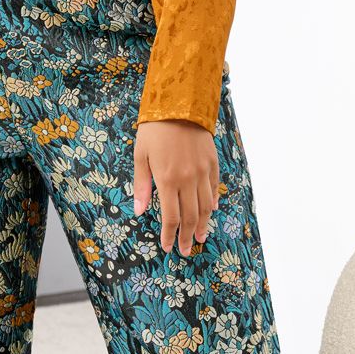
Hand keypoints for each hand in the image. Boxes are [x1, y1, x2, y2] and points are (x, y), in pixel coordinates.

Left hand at [133, 120, 217, 255]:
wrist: (180, 103)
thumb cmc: (155, 129)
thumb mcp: (141, 156)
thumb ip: (142, 185)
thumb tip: (140, 211)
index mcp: (168, 180)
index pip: (170, 216)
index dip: (169, 235)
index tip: (167, 247)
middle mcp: (188, 179)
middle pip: (190, 216)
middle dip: (186, 236)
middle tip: (184, 250)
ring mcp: (202, 172)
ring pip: (205, 206)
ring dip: (202, 224)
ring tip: (199, 237)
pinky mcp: (212, 162)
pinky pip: (214, 188)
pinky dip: (212, 202)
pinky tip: (210, 211)